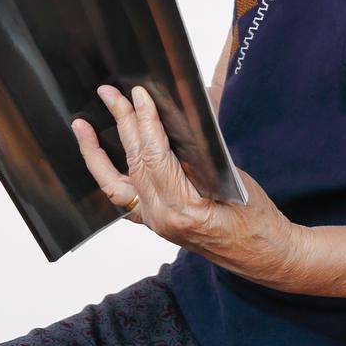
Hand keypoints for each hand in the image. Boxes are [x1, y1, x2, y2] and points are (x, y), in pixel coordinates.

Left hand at [70, 83, 305, 286]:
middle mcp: (161, 218)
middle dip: (122, 123)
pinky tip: (94, 155)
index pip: (155, 156)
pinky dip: (106, 174)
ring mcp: (154, 223)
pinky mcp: (154, 222)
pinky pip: (121, 198)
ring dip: (99, 151)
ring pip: (117, 182)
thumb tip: (178, 116)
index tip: (139, 95)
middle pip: (134, 162)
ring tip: (83, 125)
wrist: (262, 253)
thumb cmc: (255, 217)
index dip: (146, 122)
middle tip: (110, 93)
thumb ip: (200, 152)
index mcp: (183, 209)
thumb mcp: (232, 177)